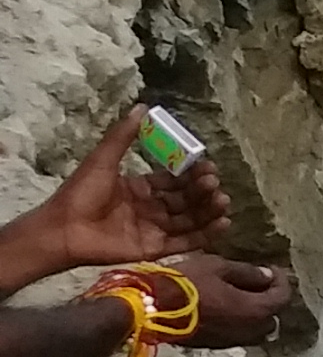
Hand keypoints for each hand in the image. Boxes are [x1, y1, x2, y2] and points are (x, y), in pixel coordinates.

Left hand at [8, 106, 230, 274]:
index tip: (207, 165)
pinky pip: (185, 242)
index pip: (172, 181)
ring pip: (189, 220)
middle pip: (184, 200)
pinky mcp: (155, 249)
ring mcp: (153, 230)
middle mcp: (149, 209)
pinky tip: (223, 223)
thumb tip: (142, 107)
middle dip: (202, 191)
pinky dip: (206, 234)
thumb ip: (123, 136)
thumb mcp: (103, 159)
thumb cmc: (81, 193)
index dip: (190, 174)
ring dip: (208, 210)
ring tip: (223, 200)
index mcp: (138, 189)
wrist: (64, 229)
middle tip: (215, 182)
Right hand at [171, 253, 299, 348]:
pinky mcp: (215, 345)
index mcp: (255, 310)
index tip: (271, 268)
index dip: (281, 280)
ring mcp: (232, 341)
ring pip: (255, 329)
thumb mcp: (218, 267)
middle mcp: (250, 331)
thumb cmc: (185, 283)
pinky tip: (224, 307)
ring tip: (239, 295)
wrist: (151, 309)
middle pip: (272, 316)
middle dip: (268, 299)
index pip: (282, 297)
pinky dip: (238, 322)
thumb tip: (268, 276)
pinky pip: (237, 334)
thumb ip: (247, 273)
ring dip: (254, 313)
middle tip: (256, 282)